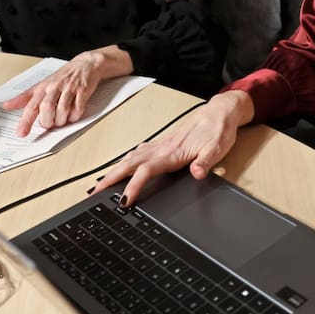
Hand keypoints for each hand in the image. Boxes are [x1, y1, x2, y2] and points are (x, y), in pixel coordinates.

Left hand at [2, 47, 132, 135]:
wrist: (85, 64)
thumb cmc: (62, 77)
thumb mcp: (41, 85)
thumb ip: (24, 98)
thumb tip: (6, 105)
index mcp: (43, 87)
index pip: (31, 106)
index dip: (26, 121)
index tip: (21, 133)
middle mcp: (54, 87)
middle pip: (47, 108)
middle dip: (47, 121)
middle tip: (49, 124)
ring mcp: (69, 89)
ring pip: (62, 110)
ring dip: (61, 120)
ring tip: (61, 121)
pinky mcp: (83, 91)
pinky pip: (78, 108)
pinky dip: (74, 116)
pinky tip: (73, 115)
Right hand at [97, 90, 254, 206]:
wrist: (221, 112)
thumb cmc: (219, 129)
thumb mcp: (218, 146)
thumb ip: (206, 161)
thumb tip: (197, 173)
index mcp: (173, 152)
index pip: (146, 171)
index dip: (133, 186)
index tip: (123, 201)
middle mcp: (162, 148)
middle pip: (130, 164)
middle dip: (110, 179)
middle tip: (93, 194)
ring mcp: (161, 145)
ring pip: (131, 158)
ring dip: (114, 171)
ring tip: (100, 184)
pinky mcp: (164, 144)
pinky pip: (138, 153)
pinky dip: (126, 162)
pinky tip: (123, 165)